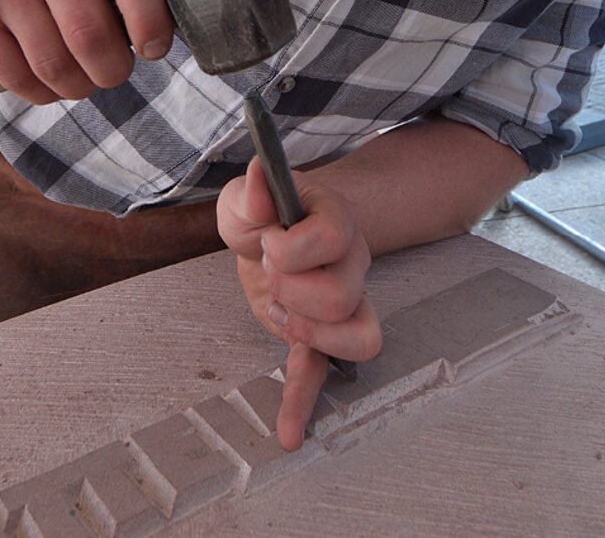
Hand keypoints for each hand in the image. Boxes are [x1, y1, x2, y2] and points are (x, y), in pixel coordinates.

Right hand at [0, 0, 175, 103]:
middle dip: (114, 69)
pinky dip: (47, 93)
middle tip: (115, 69)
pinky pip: (18, 80)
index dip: (151, 18)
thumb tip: (171, 37)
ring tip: (86, 76)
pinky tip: (54, 79)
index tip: (155, 48)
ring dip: (81, 86)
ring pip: (54, 66)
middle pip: (89, 35)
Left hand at [217, 156, 380, 449]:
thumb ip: (253, 189)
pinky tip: (288, 431)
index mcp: (337, 222)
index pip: (334, 236)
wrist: (271, 233)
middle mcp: (352, 264)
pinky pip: (323, 371)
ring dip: (308, 330)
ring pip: (357, 334)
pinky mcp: (318, 337)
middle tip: (272, 272)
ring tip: (281, 312)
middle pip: (343, 293)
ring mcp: (344, 303)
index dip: (291, 245)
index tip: (268, 238)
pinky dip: (303, 400)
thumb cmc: (264, 213)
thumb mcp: (247, 195)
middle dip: (293, 288)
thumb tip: (257, 174)